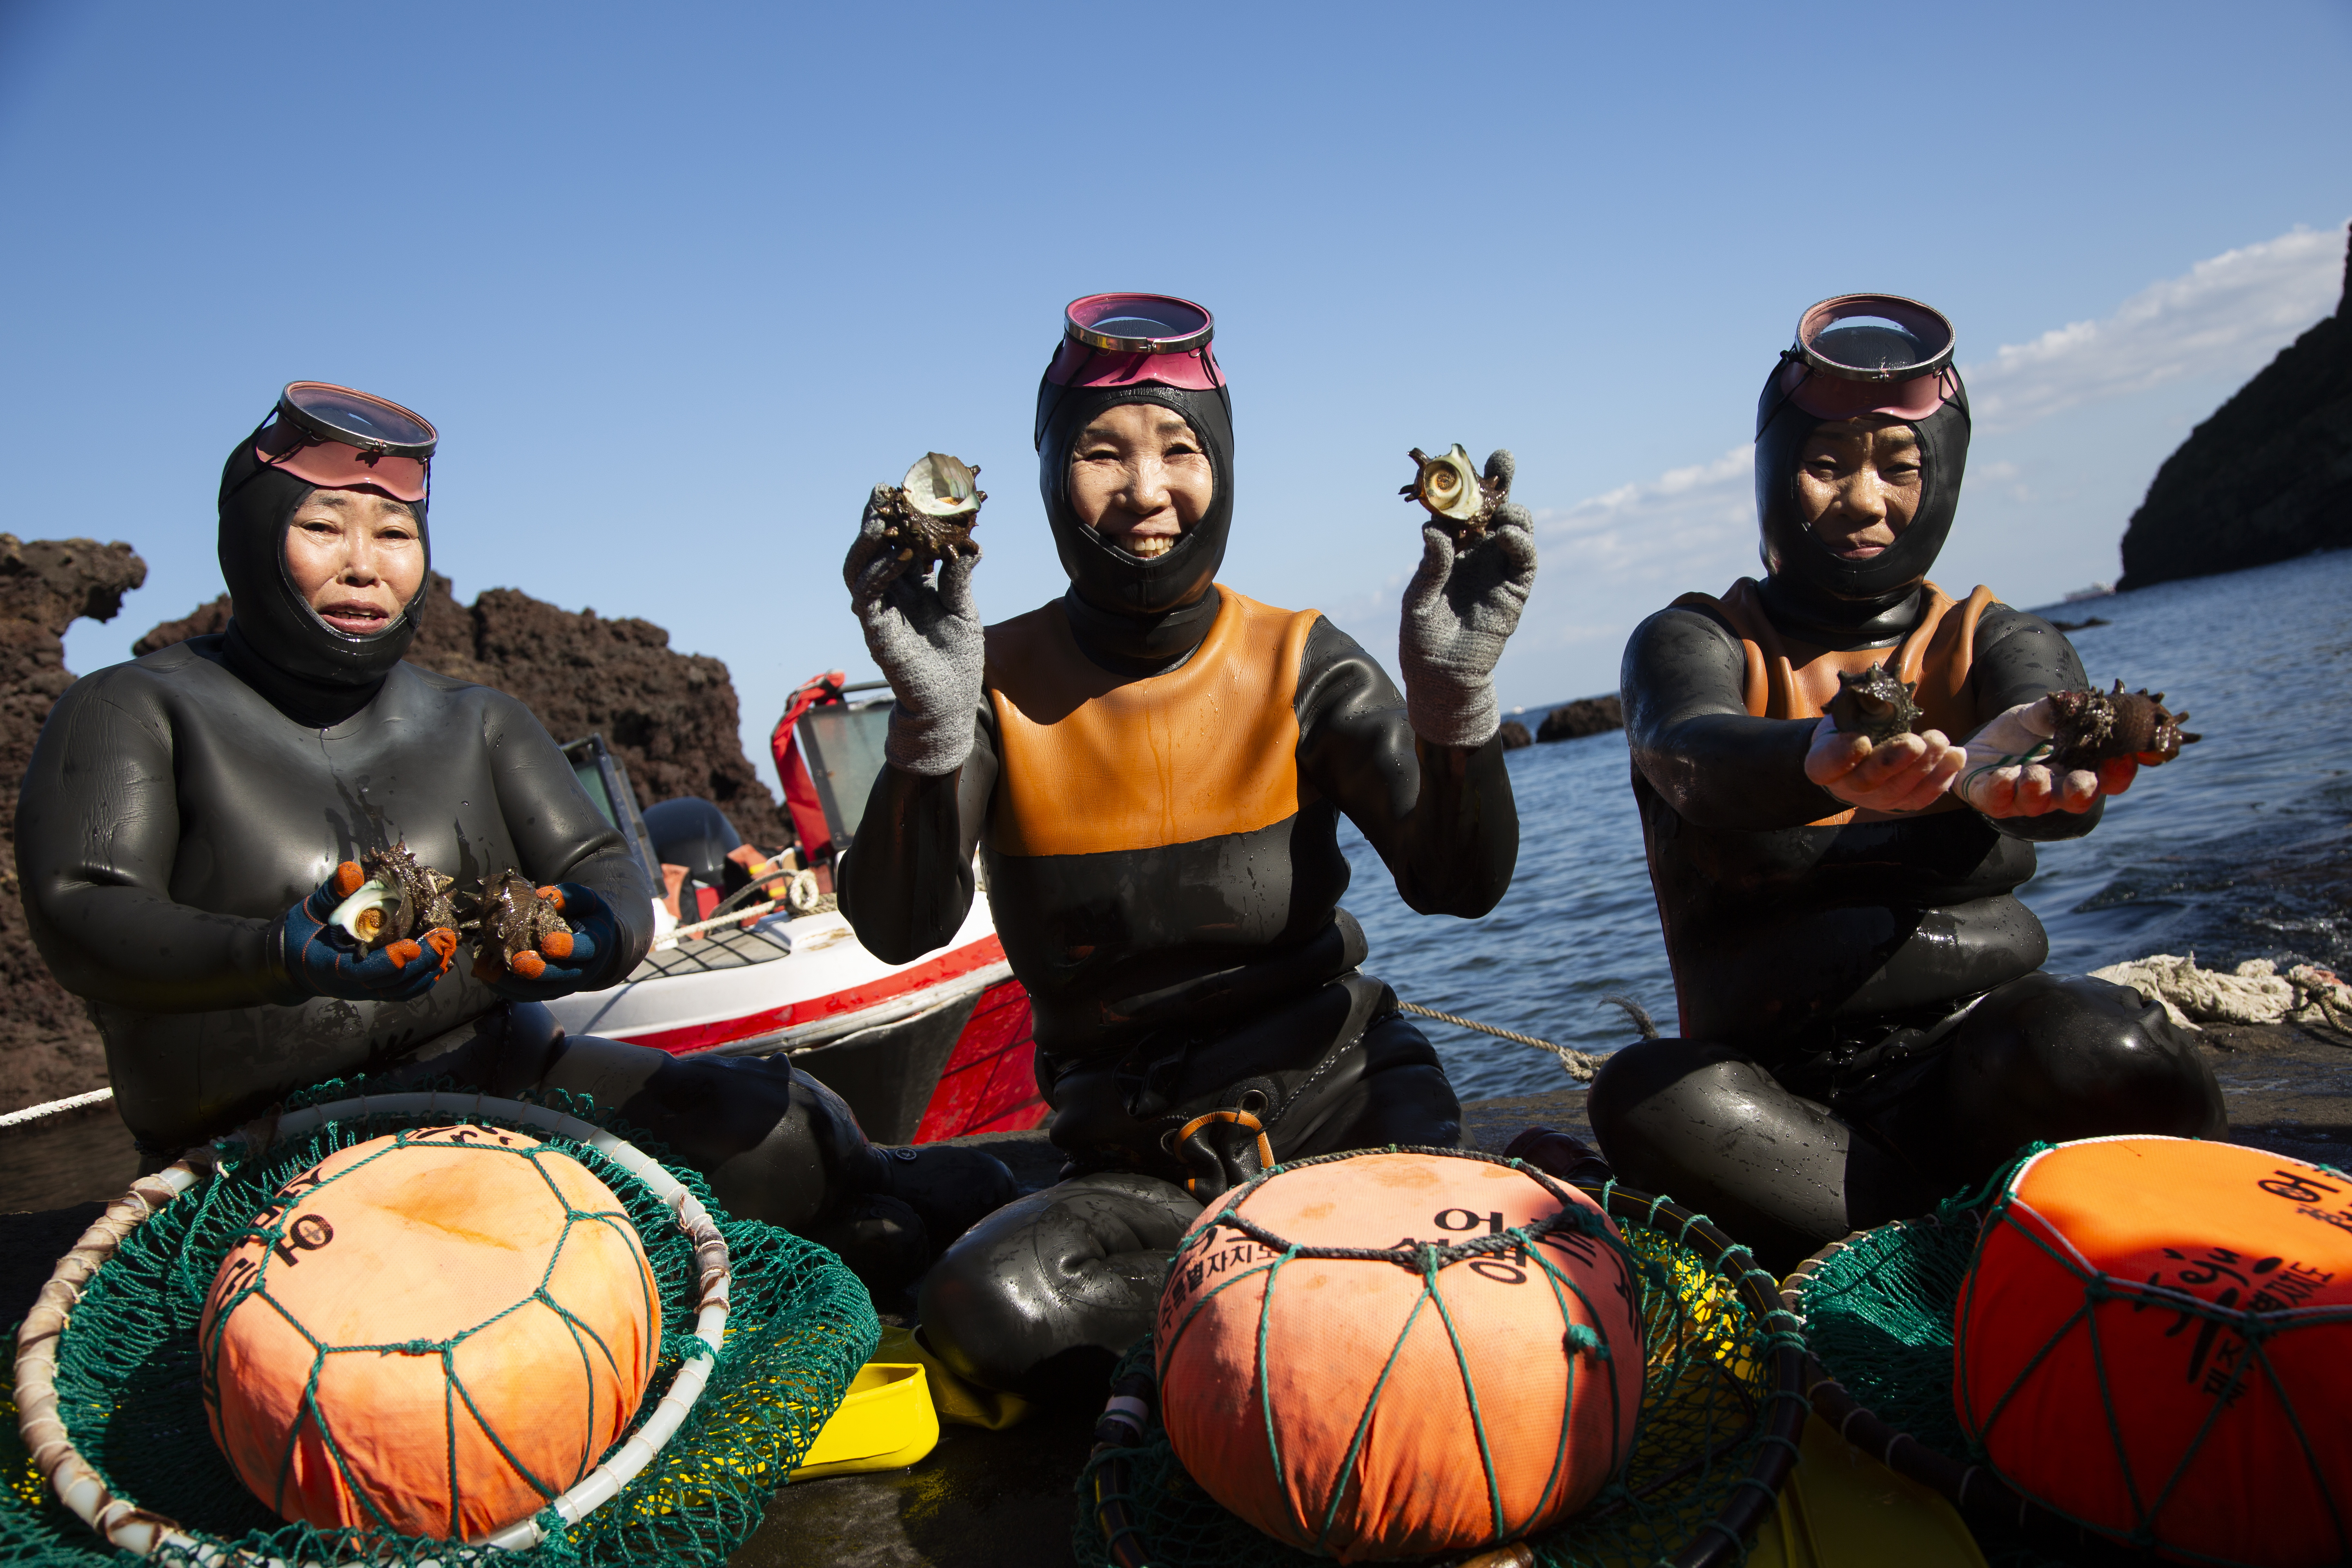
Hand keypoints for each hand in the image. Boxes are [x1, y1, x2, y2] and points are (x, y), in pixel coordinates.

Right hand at [279, 862, 459, 1002]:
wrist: (290, 962)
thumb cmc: (301, 932)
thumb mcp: (309, 909)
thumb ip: (331, 893)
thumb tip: (351, 871)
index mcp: (328, 965)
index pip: (360, 971)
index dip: (387, 961)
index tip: (411, 947)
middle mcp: (348, 985)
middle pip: (389, 983)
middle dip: (419, 963)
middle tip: (443, 939)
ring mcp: (361, 991)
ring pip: (399, 990)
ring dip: (426, 972)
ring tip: (448, 947)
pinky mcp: (371, 990)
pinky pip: (400, 992)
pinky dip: (422, 980)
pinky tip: (440, 963)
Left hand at [476, 882, 618, 1000]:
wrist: (592, 946)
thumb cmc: (587, 918)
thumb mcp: (587, 901)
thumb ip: (570, 896)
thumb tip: (542, 895)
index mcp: (595, 944)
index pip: (586, 949)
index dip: (568, 948)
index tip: (549, 942)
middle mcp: (582, 970)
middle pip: (560, 976)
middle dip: (538, 971)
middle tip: (517, 962)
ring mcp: (563, 984)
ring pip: (539, 991)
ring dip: (511, 983)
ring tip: (487, 969)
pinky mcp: (546, 992)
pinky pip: (524, 995)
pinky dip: (504, 986)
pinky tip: (485, 973)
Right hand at [844, 485, 983, 775]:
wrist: (950, 702)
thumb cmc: (956, 658)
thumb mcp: (963, 609)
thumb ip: (958, 576)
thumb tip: (972, 542)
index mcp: (911, 585)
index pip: (899, 543)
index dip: (900, 518)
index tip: (907, 490)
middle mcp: (890, 594)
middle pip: (872, 549)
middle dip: (874, 519)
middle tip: (883, 492)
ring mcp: (879, 612)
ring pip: (859, 568)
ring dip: (868, 542)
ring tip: (884, 518)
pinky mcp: (876, 631)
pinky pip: (869, 596)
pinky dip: (881, 572)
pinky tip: (900, 555)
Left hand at [1398, 449, 1537, 748]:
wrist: (1442, 679)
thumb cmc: (1422, 641)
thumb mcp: (1416, 601)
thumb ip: (1430, 567)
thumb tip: (1433, 530)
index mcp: (1449, 548)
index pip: (1460, 507)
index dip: (1465, 482)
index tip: (1464, 456)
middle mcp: (1477, 552)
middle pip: (1495, 507)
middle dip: (1500, 480)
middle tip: (1501, 461)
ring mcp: (1498, 569)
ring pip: (1516, 527)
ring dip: (1513, 511)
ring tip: (1501, 511)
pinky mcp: (1515, 590)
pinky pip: (1525, 560)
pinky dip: (1521, 542)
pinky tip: (1507, 536)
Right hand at [1805, 717, 1965, 812]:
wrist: (1856, 755)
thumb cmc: (1849, 728)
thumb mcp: (1842, 714)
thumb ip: (1853, 709)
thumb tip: (1878, 694)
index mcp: (1822, 764)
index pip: (1827, 765)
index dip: (1843, 756)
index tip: (1861, 740)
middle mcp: (1846, 787)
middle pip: (1868, 781)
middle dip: (1895, 761)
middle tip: (1915, 742)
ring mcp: (1874, 799)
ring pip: (1899, 790)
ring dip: (1925, 767)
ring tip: (1941, 742)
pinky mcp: (1900, 803)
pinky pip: (1921, 798)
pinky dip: (1942, 779)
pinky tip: (1955, 757)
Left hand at [1954, 697, 2137, 816]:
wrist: (1982, 744)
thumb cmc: (2022, 732)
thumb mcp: (2039, 714)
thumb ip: (2058, 710)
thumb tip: (2078, 699)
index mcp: (2078, 769)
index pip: (2109, 779)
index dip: (2119, 773)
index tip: (2122, 758)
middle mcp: (2057, 790)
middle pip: (2078, 798)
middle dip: (2082, 790)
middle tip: (2083, 781)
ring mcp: (2025, 798)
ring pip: (2037, 802)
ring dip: (2038, 788)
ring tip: (2033, 772)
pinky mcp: (1993, 799)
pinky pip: (1998, 800)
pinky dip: (2001, 789)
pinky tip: (2003, 775)